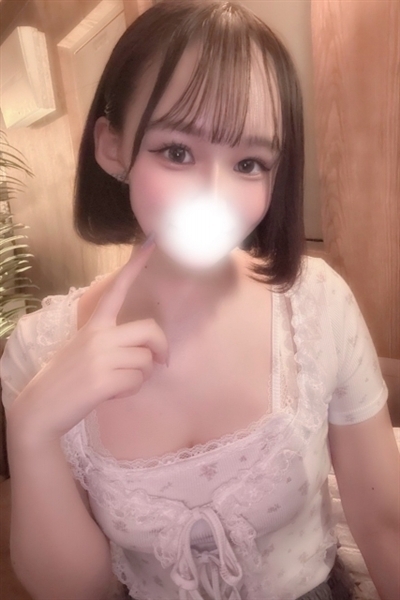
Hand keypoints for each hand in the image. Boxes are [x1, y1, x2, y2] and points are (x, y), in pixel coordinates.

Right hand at [7, 235, 168, 443]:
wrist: (41, 407)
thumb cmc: (67, 377)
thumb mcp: (85, 349)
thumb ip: (112, 343)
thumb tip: (148, 352)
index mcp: (94, 325)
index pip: (117, 291)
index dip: (135, 267)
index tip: (152, 242)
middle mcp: (98, 335)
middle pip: (150, 330)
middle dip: (161, 347)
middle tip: (162, 361)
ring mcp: (100, 356)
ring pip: (147, 360)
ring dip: (141, 375)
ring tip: (118, 381)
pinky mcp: (103, 379)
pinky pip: (138, 381)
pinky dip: (131, 390)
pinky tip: (112, 392)